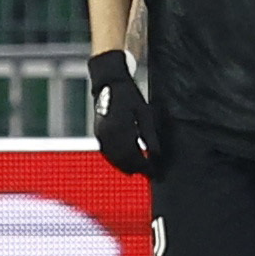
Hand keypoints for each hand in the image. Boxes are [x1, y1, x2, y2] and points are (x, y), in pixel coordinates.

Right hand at [88, 47, 152, 174]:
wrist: (109, 84)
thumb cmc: (129, 96)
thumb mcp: (144, 113)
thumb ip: (149, 135)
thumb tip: (156, 154)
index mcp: (122, 130)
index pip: (134, 157)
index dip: (144, 167)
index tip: (154, 171)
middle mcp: (109, 135)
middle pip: (123, 161)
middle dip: (136, 168)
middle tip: (148, 172)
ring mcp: (101, 135)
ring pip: (114, 159)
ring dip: (126, 166)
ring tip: (139, 169)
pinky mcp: (98, 134)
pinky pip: (108, 153)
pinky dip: (117, 160)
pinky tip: (126, 161)